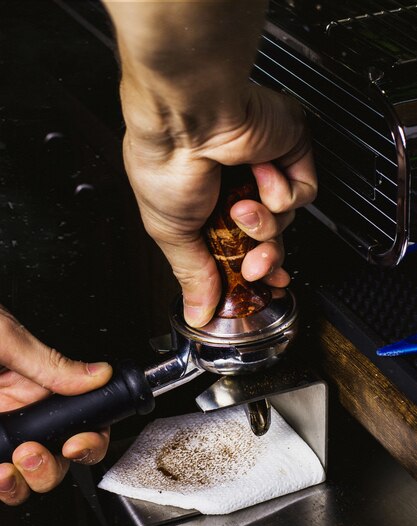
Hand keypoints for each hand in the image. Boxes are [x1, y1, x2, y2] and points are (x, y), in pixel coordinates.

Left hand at [0, 306, 111, 504]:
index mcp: (34, 385)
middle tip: (31, 453)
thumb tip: (97, 374)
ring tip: (7, 468)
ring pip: (23, 477)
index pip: (78, 418)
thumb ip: (49, 362)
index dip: (87, 439)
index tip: (76, 443)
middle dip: (49, 466)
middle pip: (55, 459)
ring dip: (22, 482)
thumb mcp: (3, 339)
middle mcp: (17, 412)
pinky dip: (0, 484)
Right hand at [122, 84, 316, 326]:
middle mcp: (236, 186)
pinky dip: (281, 190)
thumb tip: (196, 313)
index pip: (238, 245)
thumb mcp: (170, 233)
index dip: (251, 268)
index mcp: (205, 203)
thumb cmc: (166, 164)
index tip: (259, 285)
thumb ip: (193, 275)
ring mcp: (264, 167)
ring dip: (265, 221)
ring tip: (242, 206)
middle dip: (264, 258)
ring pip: (285, 218)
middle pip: (269, 238)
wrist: (188, 117)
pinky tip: (260, 172)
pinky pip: (303, 192)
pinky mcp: (290, 149)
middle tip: (254, 265)